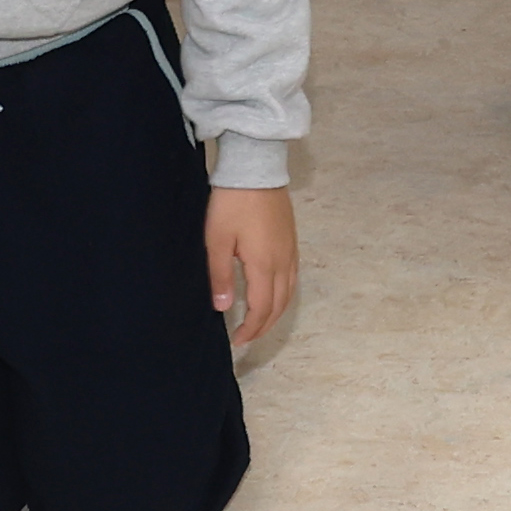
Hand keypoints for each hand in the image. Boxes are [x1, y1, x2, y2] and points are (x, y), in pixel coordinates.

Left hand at [206, 184, 294, 350]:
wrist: (255, 170)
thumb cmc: (231, 204)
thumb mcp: (217, 240)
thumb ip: (220, 276)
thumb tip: (224, 308)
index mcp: (264, 265)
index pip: (262, 308)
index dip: (251, 328)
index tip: (237, 340)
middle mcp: (283, 262)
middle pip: (280, 305)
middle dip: (264, 326)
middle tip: (248, 337)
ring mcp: (291, 250)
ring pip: (290, 292)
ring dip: (276, 312)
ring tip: (260, 322)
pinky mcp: (292, 240)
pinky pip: (293, 277)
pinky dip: (284, 294)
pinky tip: (274, 293)